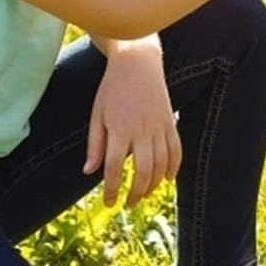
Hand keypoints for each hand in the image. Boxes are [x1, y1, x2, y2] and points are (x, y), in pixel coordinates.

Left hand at [84, 40, 180, 207]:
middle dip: (135, 193)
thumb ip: (95, 145)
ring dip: (153, 184)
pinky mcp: (170, 121)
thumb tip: (89, 172)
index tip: (109, 202)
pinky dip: (174, 167)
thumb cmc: (112, 88)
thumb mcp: (97, 114)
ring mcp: (159, 126)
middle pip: (142, 171)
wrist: (137, 62)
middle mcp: (141, 130)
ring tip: (144, 194)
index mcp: (119, 128)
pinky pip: (176, 149)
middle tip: (129, 204)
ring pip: (161, 164)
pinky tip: (167, 179)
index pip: (114, 168)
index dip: (111, 189)